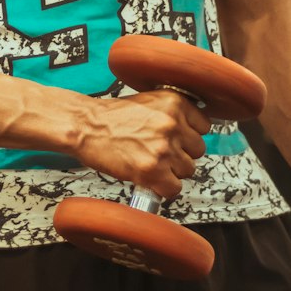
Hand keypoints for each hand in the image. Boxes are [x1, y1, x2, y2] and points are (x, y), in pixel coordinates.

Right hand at [75, 90, 211, 197]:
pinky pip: (174, 188)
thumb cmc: (111, 116)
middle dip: (181, 154)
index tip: (177, 139)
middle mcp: (173, 124)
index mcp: (175, 102)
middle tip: (160, 153)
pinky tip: (150, 178)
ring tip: (151, 164)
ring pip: (188, 170)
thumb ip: (173, 114)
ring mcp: (163, 148)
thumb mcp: (149, 102)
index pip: (204, 126)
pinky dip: (163, 188)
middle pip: (198, 150)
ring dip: (172, 171)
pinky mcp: (152, 171)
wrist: (85, 126)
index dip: (189, 135)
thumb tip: (193, 133)